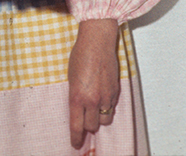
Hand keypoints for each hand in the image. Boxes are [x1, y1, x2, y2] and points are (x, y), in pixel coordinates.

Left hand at [67, 19, 119, 148]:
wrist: (97, 42)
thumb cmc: (81, 55)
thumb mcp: (71, 77)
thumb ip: (75, 94)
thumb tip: (77, 107)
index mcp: (77, 97)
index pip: (77, 125)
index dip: (76, 138)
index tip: (75, 144)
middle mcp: (92, 100)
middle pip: (91, 126)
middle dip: (87, 125)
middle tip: (84, 119)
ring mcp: (106, 97)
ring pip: (104, 120)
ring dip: (99, 118)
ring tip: (94, 109)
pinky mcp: (115, 91)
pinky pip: (112, 107)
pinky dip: (107, 106)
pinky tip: (102, 98)